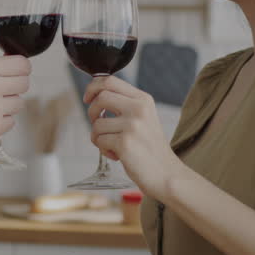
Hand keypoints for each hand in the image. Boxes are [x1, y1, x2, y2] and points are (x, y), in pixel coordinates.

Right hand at [0, 56, 31, 152]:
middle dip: (15, 86)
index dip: (20, 69)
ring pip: (19, 103)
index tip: (16, 73)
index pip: (23, 64)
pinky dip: (1, 121)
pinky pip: (11, 121)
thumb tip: (12, 68)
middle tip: (1, 91)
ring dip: (8, 105)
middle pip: (24, 83)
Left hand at [84, 76, 183, 194]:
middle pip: (101, 97)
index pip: (110, 80)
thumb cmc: (150, 148)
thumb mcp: (144, 118)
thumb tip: (95, 96)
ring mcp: (132, 125)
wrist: (167, 174)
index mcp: (143, 100)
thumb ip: (125, 105)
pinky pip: (99, 141)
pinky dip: (104, 150)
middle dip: (92, 112)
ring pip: (97, 124)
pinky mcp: (125, 143)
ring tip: (113, 146)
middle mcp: (139, 109)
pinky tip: (118, 156)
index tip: (88, 98)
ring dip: (99, 138)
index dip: (93, 87)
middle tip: (98, 125)